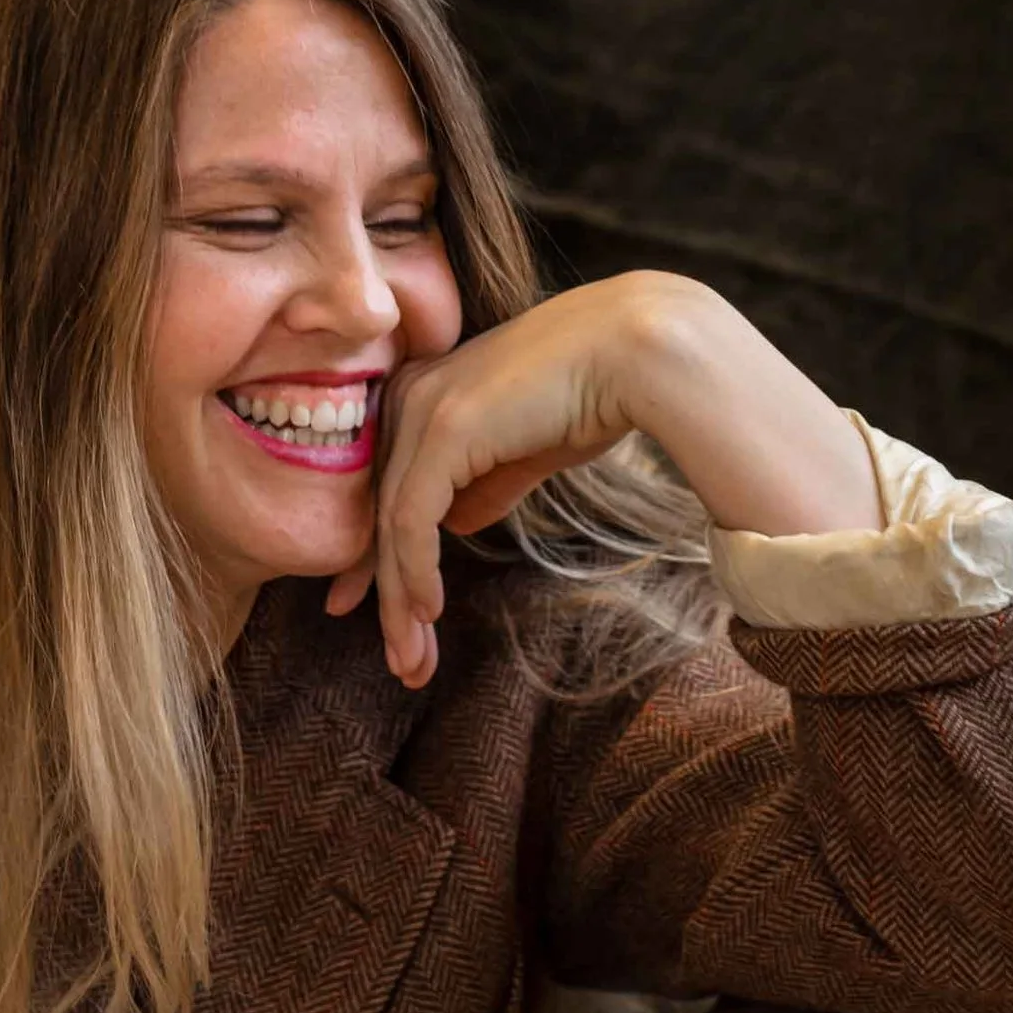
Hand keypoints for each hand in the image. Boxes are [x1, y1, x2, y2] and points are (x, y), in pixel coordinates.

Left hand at [325, 272, 880, 686]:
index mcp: (426, 391)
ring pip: (393, 524)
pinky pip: (413, 517)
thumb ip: (487, 482)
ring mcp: (423, 408)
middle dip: (386, 594)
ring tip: (413, 662)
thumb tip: (457, 522)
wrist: (637, 350)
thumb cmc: (594, 390)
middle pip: (382, 512)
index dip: (378, 558)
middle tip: (400, 660)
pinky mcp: (444, 428)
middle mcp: (411, 394)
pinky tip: (427, 615)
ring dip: (401, 602)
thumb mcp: (528, 448)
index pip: (388, 488)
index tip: (375, 615)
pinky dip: (416, 571)